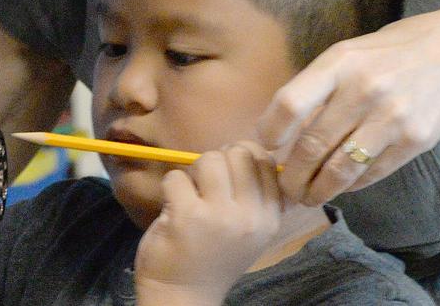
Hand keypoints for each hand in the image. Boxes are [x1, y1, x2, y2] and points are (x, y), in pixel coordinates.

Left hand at [134, 141, 286, 303]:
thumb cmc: (212, 257)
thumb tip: (249, 148)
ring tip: (189, 197)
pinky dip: (170, 188)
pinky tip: (173, 211)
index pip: (266, 161)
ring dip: (193, 173)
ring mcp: (220, 216)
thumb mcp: (249, 231)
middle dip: (217, 161)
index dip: (243, 157)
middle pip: (239, 153)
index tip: (227, 176)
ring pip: (209, 159)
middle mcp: (251, 217)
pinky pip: (177, 177)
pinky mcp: (188, 216)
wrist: (183, 296)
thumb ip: (256, 195)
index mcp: (270, 218)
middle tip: (205, 186)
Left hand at [257, 9, 439, 205]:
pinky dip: (352, 185)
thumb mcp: (349, 54)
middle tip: (287, 187)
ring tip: (311, 196)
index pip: (290, 104)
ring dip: (319, 190)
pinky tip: (344, 185)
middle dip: (292, 176)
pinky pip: (372, 173)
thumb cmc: (391, 53)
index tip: (267, 146)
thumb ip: (317, 87)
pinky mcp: (415, 140)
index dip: (270, 132)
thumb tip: (280, 130)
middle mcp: (364, 89)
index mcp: (340, 63)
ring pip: (340, 169)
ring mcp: (392, 117)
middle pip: (312, 146)